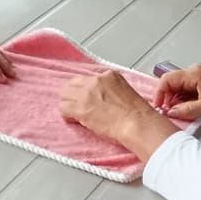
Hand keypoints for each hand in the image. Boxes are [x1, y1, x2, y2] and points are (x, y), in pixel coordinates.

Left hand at [59, 68, 173, 155]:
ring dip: (69, 104)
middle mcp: (96, 81)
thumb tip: (101, 98)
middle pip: (72, 84)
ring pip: (65, 95)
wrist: (136, 124)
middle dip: (73, 95)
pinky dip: (67, 115)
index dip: (84, 90)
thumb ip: (111, 90)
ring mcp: (87, 93)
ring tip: (75, 114)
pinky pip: (63, 108)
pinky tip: (74, 120)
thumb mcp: (125, 92)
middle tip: (77, 106)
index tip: (86, 98)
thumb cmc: (136, 114)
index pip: (87, 78)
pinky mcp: (81, 108)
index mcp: (109, 75)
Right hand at [155, 63, 200, 119]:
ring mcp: (199, 76)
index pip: (167, 80)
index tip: (159, 107)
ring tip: (180, 112)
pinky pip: (187, 89)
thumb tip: (171, 112)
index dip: (159, 94)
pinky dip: (184, 99)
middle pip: (171, 82)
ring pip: (178, 87)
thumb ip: (185, 110)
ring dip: (176, 100)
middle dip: (167, 98)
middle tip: (168, 112)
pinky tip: (188, 109)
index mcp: (194, 74)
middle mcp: (195, 72)